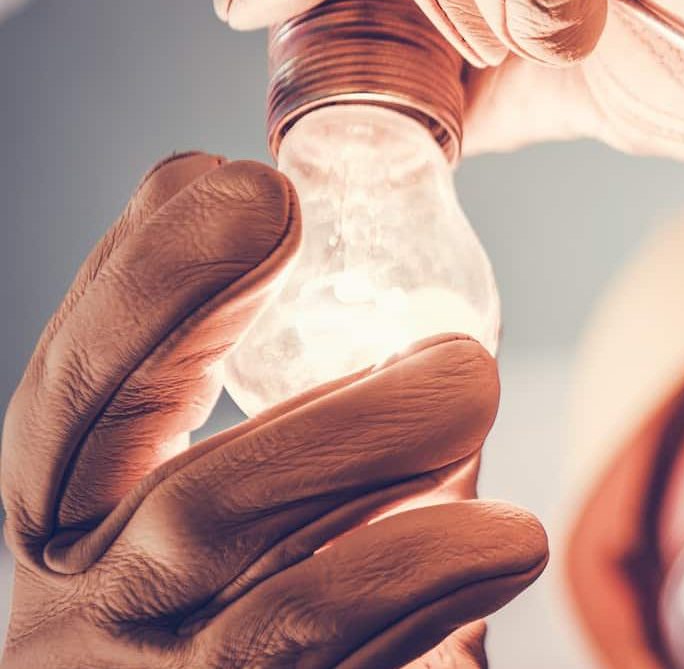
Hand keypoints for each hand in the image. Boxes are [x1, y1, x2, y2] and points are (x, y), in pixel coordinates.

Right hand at [1, 153, 546, 667]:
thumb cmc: (209, 600)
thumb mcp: (165, 486)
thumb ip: (187, 358)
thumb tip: (218, 179)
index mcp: (57, 530)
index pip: (72, 405)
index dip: (156, 291)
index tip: (261, 191)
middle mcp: (87, 625)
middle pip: (198, 506)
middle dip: (342, 416)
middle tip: (461, 358)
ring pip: (294, 601)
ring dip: (407, 496)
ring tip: (481, 403)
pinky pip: (353, 656)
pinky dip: (437, 582)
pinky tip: (508, 538)